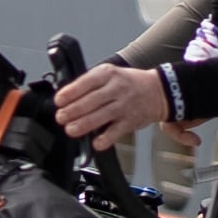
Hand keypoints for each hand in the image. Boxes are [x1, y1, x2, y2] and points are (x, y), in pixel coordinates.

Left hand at [55, 63, 169, 153]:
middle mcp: (117, 89)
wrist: (158, 91)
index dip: (71, 92)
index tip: (59, 101)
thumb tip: (65, 97)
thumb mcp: (109, 74)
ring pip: (102, 116)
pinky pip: (116, 132)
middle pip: (92, 100)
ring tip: (71, 130)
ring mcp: (125, 106)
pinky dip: (105, 139)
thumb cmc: (128, 83)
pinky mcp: (130, 122)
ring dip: (84, 124)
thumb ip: (89, 83)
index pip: (87, 82)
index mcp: (108, 74)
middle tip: (61, 117)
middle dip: (74, 110)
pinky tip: (96, 143)